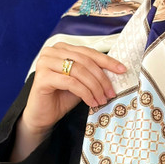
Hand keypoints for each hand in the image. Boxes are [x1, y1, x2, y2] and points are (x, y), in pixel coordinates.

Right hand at [11, 43, 125, 160]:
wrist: (43, 115)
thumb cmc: (62, 97)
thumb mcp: (82, 82)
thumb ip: (93, 72)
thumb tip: (117, 70)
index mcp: (62, 48)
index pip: (89, 52)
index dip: (107, 61)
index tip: (122, 70)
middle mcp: (51, 51)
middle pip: (85, 61)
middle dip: (102, 78)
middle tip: (111, 92)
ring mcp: (44, 63)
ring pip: (79, 71)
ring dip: (95, 87)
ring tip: (102, 99)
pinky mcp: (42, 77)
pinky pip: (71, 82)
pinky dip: (85, 93)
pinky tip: (91, 102)